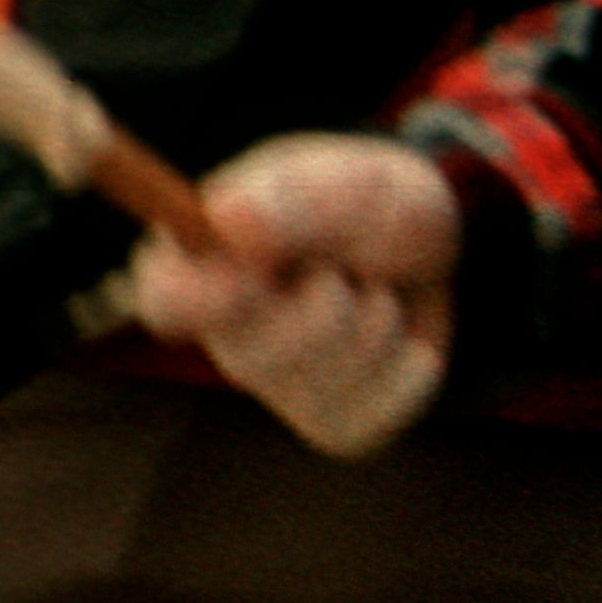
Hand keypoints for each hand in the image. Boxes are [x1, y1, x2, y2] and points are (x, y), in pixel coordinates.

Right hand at [134, 134, 460, 455]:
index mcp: (202, 260)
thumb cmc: (374, 205)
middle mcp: (227, 329)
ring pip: (319, 390)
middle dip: (325, 308)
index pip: (164, 300)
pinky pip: (371, 416)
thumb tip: (228, 219)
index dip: (199, 301)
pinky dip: (407, 371)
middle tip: (345, 268)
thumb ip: (296, 197)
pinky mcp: (331, 420)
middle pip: (252, 360)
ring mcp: (278, 383)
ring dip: (374, 329)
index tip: (251, 278)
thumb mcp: (353, 181)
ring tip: (377, 291)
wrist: (438, 248)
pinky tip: (403, 337)